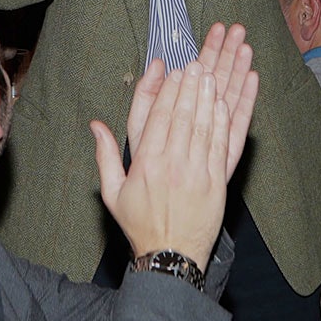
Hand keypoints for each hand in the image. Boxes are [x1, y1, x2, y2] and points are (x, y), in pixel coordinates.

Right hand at [91, 25, 258, 266]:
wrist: (170, 256)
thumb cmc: (140, 224)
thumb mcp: (112, 193)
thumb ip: (105, 156)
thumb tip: (95, 125)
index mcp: (146, 165)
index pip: (159, 118)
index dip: (169, 92)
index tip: (175, 71)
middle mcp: (172, 165)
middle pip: (183, 117)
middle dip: (191, 87)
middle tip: (196, 63)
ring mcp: (196, 173)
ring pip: (204, 127)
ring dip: (208, 98)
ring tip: (211, 74)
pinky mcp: (216, 183)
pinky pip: (221, 146)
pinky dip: (223, 123)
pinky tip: (224, 104)